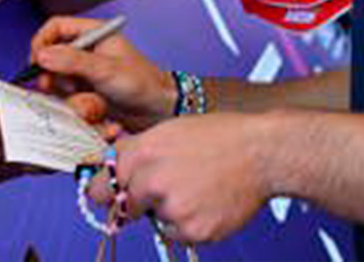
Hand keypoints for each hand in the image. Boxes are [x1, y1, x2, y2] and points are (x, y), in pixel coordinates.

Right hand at [30, 15, 175, 132]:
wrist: (158, 110)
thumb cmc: (142, 83)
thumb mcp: (106, 70)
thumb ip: (73, 61)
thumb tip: (42, 54)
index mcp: (94, 33)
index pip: (56, 27)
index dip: (42, 42)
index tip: (37, 61)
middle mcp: (87, 50)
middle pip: (51, 54)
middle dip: (51, 73)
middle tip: (52, 86)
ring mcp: (84, 71)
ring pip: (56, 78)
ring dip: (64, 91)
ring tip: (83, 98)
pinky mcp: (85, 90)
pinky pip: (64, 95)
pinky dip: (72, 102)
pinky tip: (89, 107)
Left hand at [91, 114, 277, 242]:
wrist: (265, 152)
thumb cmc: (224, 137)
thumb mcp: (172, 130)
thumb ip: (138, 152)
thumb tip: (113, 171)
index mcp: (142, 152)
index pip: (98, 187)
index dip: (106, 191)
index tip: (112, 195)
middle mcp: (151, 180)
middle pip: (124, 208)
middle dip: (139, 202)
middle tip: (168, 189)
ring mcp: (171, 207)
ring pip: (156, 220)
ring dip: (171, 210)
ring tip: (201, 187)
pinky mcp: (192, 230)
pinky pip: (178, 234)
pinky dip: (191, 223)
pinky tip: (211, 201)